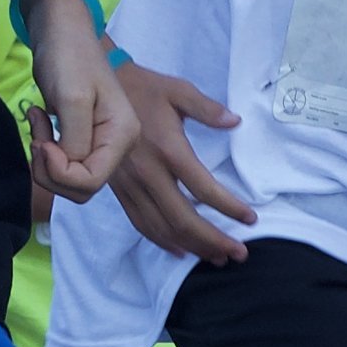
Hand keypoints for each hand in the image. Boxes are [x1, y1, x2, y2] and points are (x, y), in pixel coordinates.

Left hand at [22, 5, 135, 201]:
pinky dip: (45, 150)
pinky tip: (40, 119)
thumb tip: (68, 166)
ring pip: (70, 180)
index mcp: (122, 135)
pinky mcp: (84, 139)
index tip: (42, 143)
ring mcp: (101, 143)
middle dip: (50, 169)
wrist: (60, 31)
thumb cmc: (68, 57)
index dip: (59, 172)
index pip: (91, 182)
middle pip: (80, 187)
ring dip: (45, 159)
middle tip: (37, 134)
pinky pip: (63, 164)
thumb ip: (74, 141)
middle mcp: (117, 144)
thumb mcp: (72, 98)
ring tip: (38, 123)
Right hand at [109, 62, 254, 262]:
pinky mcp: (120, 192)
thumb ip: (207, 108)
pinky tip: (181, 250)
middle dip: (214, 241)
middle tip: (239, 253)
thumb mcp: (178, 91)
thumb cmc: (143, 90)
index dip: (230, 208)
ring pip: (163, 228)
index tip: (251, 219)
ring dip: (192, 247)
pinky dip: (162, 241)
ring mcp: (132, 187)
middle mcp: (149, 174)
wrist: (96, 95)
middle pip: (184, 220)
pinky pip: (141, 224)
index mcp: (169, 149)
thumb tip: (235, 121)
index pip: (204, 189)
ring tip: (217, 257)